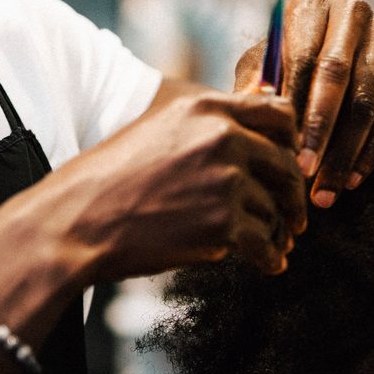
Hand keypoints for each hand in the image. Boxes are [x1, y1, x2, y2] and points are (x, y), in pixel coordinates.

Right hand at [28, 89, 307, 279]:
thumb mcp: (157, 130)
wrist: (77, 221)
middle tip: (295, 215)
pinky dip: (271, 258)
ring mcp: (227, 181)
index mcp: (206, 108)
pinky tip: (271, 264)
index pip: (278, 113)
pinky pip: (266, 244)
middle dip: (294, 195)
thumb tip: (253, 121)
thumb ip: (207, 124)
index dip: (293, 141)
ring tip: (277, 244)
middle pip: (287, 165)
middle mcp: (223, 138)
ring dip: (279, 230)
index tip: (291, 162)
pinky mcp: (225, 224)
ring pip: (275, 208)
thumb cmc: (110, 178)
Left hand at [233, 0, 373, 207]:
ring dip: (346, 152)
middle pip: (336, 75)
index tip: (282, 148)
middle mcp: (352, 9)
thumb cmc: (288, 71)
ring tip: (326, 190)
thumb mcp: (265, 72)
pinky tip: (353, 179)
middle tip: (304, 172)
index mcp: (310, 4)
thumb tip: (255, 105)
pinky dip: (373, 150)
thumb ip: (256, 86)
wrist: (341, 68)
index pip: (302, 56)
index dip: (293, 105)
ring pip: (367, 100)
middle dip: (319, 130)